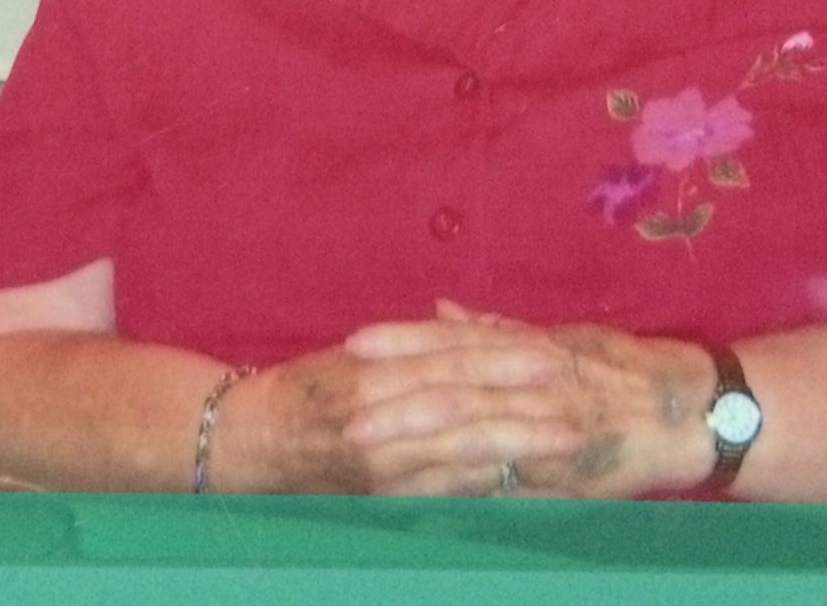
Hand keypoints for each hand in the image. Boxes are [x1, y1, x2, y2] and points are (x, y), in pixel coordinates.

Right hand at [220, 328, 575, 494]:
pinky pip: (444, 494)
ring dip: (516, 448)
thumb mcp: (356, 355)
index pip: (448, 362)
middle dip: (521, 404)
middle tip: (572, 398)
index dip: (501, 357)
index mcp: (373, 375)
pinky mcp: (384, 498)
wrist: (254, 442)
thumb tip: (470, 328)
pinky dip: (486, 487)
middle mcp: (379, 421)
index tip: (548, 352)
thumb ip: (414, 344)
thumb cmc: (307, 388)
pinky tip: (523, 482)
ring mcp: (383, 466)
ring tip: (562, 440)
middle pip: (462, 409)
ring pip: (460, 454)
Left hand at [340, 304, 717, 498]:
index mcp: (528, 350)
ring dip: (418, 446)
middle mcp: (532, 385)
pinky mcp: (561, 476)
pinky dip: (464, 495)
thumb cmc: (623, 365)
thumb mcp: (560, 336)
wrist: (687, 409)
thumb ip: (497, 329)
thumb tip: (443, 310)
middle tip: (344, 407)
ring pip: (472, 437)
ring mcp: (546, 432)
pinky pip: (505, 488)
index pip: (454, 341)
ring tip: (369, 451)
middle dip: (396, 400)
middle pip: (453, 389)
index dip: (403, 341)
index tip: (355, 342)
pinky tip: (424, 504)